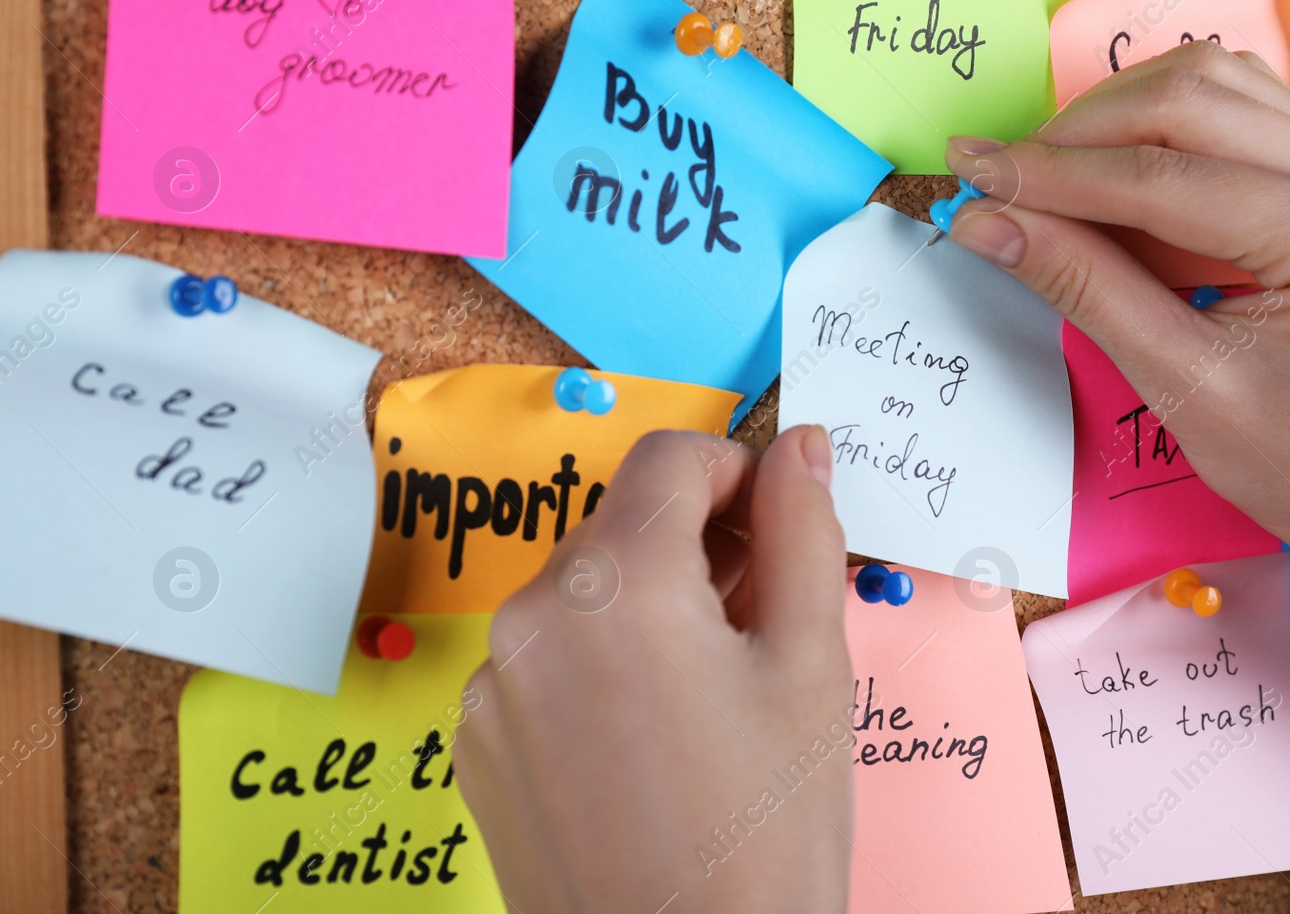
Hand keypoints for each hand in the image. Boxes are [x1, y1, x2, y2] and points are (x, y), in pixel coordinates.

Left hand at [454, 426, 854, 913]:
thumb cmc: (763, 839)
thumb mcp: (810, 666)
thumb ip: (803, 533)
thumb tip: (799, 450)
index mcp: (614, 584)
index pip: (671, 457)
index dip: (740, 472)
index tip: (778, 520)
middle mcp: (530, 619)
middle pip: (624, 524)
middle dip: (700, 545)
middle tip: (768, 611)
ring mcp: (493, 687)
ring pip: (585, 593)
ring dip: (651, 605)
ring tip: (717, 685)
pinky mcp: (479, 743)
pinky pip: (547, 659)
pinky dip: (602, 664)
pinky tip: (658, 732)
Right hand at [944, 41, 1289, 580]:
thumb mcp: (1183, 385)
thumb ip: (1084, 287)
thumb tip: (988, 223)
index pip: (1159, 174)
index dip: (1049, 172)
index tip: (969, 172)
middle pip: (1188, 97)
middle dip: (1079, 133)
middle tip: (998, 177)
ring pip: (1214, 88)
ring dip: (1120, 121)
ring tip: (1053, 182)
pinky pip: (1239, 119)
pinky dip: (1165, 137)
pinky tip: (1118, 188)